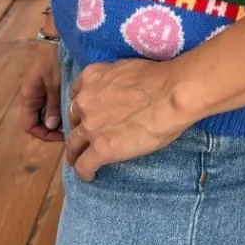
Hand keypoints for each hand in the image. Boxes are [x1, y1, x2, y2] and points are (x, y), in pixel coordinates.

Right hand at [20, 41, 64, 142]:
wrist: (57, 37)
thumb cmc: (54, 59)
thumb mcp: (55, 83)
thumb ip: (53, 105)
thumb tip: (52, 126)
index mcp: (29, 97)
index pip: (30, 126)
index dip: (44, 134)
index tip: (62, 136)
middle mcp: (33, 96)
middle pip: (39, 121)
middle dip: (53, 129)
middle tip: (71, 131)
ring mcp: (41, 91)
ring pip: (47, 114)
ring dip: (58, 120)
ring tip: (74, 122)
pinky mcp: (50, 85)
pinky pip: (53, 103)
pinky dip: (61, 109)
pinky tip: (74, 110)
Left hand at [65, 59, 191, 180]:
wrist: (170, 95)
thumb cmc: (159, 79)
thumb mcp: (125, 68)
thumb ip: (112, 79)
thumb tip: (118, 91)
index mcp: (92, 78)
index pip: (77, 95)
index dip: (82, 108)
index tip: (88, 115)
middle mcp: (85, 102)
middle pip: (73, 120)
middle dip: (79, 129)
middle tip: (87, 138)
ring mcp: (91, 127)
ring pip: (73, 145)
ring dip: (75, 154)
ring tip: (79, 161)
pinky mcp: (101, 149)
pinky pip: (84, 165)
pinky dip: (84, 172)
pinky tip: (90, 176)